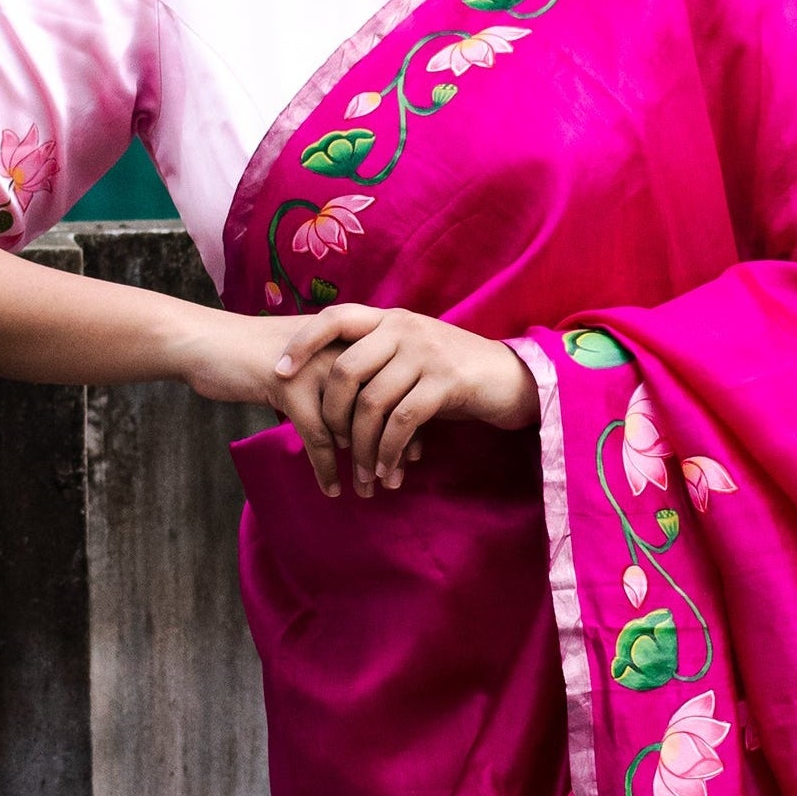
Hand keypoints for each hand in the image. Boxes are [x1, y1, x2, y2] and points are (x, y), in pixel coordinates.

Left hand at [267, 301, 540, 495]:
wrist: (516, 380)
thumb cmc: (458, 374)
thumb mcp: (415, 357)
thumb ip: (380, 363)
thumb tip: (335, 394)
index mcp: (391, 320)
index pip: (335, 318)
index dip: (303, 343)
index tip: (279, 372)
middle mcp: (404, 328)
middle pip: (346, 370)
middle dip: (333, 416)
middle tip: (334, 448)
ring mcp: (425, 353)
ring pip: (372, 402)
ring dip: (363, 447)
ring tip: (363, 477)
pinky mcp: (446, 381)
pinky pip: (402, 422)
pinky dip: (389, 452)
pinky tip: (388, 473)